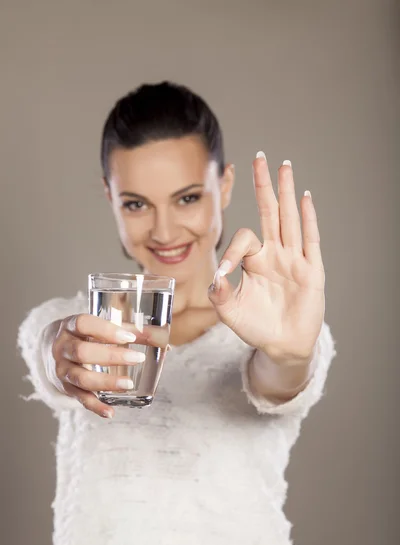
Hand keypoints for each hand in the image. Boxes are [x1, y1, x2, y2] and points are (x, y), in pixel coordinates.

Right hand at [42, 315, 146, 417]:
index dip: (106, 330)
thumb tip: (159, 336)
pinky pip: (80, 399)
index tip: (130, 337)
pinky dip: (95, 406)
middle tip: (137, 358)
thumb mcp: (96, 326)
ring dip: (106, 382)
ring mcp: (61, 369)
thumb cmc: (81, 335)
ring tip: (129, 384)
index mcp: (69, 326)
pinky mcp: (65, 388)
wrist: (48, 350)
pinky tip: (110, 412)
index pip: (83, 324)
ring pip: (80, 378)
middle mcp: (61, 347)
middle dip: (111, 356)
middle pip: (82, 352)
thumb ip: (125, 329)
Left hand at [209, 153, 324, 363]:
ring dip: (287, 192)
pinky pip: (309, 241)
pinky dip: (307, 220)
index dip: (231, 250)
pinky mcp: (311, 272)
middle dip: (264, 187)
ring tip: (284, 166)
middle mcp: (275, 255)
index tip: (223, 271)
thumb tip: (215, 276)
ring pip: (290, 220)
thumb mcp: (230, 311)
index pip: (243, 240)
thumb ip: (219, 294)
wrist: (281, 346)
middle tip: (259, 158)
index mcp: (255, 261)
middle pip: (270, 213)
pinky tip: (304, 198)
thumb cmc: (256, 327)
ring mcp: (294, 260)